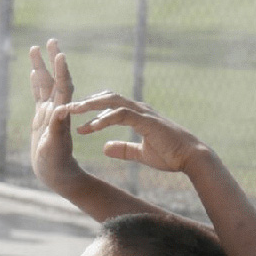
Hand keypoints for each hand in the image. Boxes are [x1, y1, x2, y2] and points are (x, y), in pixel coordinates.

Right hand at [29, 39, 83, 190]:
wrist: (56, 174)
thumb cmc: (57, 164)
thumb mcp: (55, 147)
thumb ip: (57, 129)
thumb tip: (60, 110)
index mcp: (62, 114)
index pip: (63, 88)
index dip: (62, 71)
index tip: (60, 55)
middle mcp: (56, 109)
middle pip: (54, 79)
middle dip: (51, 60)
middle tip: (50, 40)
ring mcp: (49, 112)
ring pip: (44, 85)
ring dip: (41, 67)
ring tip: (35, 48)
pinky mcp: (42, 118)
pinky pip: (39, 96)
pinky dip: (36, 83)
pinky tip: (34, 72)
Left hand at [61, 93, 207, 174]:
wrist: (192, 158)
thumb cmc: (170, 155)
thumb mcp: (141, 154)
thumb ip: (123, 149)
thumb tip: (105, 148)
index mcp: (136, 115)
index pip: (108, 105)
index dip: (90, 109)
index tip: (72, 117)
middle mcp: (138, 109)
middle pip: (106, 97)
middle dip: (84, 101)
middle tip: (64, 107)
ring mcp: (143, 113)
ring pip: (111, 101)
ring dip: (90, 106)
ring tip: (71, 112)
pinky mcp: (147, 121)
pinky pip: (122, 115)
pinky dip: (105, 119)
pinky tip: (91, 126)